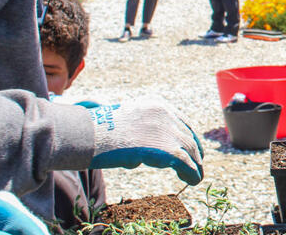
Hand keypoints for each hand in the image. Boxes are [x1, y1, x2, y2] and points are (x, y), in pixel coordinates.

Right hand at [88, 96, 204, 184]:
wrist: (88, 135)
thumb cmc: (96, 133)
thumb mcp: (123, 124)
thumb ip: (138, 134)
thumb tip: (140, 158)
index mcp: (156, 105)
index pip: (181, 121)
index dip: (188, 137)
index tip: (191, 149)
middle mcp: (165, 114)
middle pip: (188, 135)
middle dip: (194, 151)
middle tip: (197, 164)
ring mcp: (167, 130)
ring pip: (190, 150)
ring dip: (195, 165)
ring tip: (195, 176)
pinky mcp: (166, 149)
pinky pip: (186, 163)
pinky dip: (192, 173)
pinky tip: (192, 180)